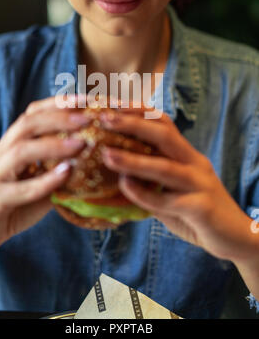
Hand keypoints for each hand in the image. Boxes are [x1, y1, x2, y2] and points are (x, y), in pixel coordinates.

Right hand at [0, 95, 92, 255]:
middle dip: (59, 117)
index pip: (33, 113)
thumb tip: (98, 157)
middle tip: (88, 118)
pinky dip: (45, 180)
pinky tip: (66, 174)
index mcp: (13, 143)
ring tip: (81, 144)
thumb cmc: (16, 204)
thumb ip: (61, 168)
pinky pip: (20, 188)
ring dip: (53, 145)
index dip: (59, 103)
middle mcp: (2, 152)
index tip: (87, 100)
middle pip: (27, 124)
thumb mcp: (42, 181)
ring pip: (20, 151)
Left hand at [99, 109, 255, 262]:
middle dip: (133, 124)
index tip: (113, 105)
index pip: (164, 123)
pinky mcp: (201, 207)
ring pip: (165, 166)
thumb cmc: (198, 213)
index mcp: (187, 155)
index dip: (139, 111)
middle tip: (105, 119)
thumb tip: (114, 178)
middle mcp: (194, 163)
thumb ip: (150, 184)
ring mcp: (200, 183)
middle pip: (164, 135)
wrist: (238, 238)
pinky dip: (144, 193)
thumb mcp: (173, 192)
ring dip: (133, 160)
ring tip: (107, 155)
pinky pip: (168, 200)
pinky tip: (125, 187)